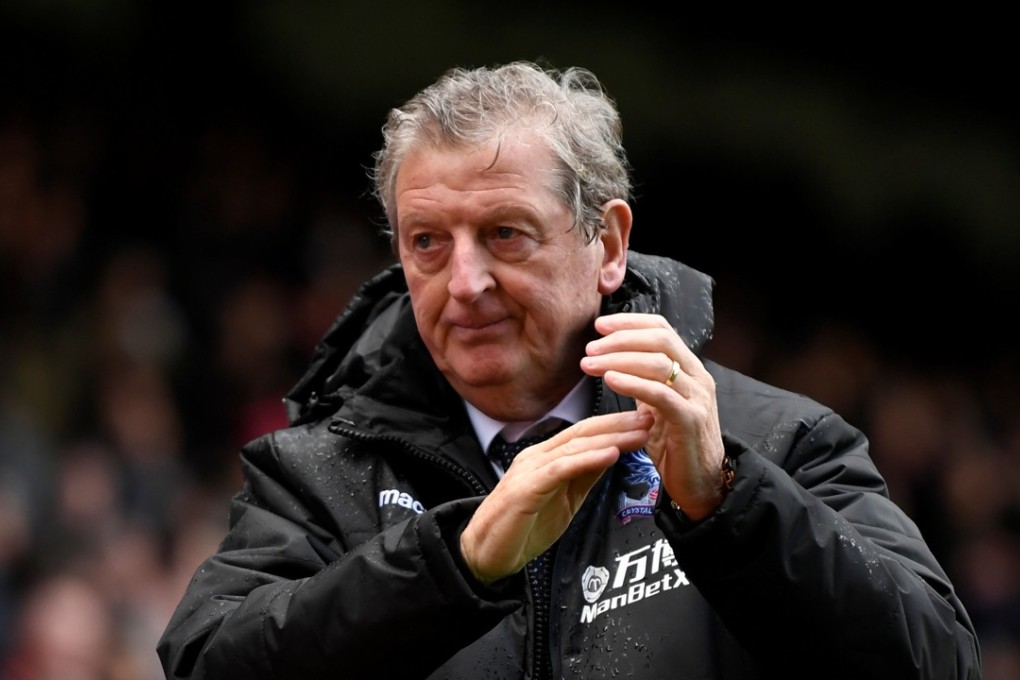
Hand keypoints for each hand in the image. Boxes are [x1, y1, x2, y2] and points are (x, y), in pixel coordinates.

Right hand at [460, 411, 651, 582]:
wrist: (485, 554)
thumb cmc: (521, 528)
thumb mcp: (564, 499)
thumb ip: (584, 476)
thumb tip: (611, 456)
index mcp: (546, 457)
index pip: (585, 434)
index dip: (616, 425)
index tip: (646, 420)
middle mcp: (537, 457)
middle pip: (583, 433)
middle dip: (619, 424)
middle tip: (651, 415)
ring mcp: (530, 470)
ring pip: (575, 447)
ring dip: (611, 438)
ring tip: (639, 432)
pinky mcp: (525, 489)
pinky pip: (560, 469)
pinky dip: (587, 460)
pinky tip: (611, 454)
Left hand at [580, 313, 726, 520]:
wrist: (701, 485)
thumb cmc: (676, 446)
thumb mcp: (657, 406)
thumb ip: (644, 382)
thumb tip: (615, 360)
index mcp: (689, 369)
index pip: (662, 329)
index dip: (630, 322)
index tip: (600, 325)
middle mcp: (697, 378)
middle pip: (660, 339)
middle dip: (621, 338)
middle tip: (590, 347)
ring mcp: (697, 398)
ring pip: (658, 363)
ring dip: (619, 359)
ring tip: (590, 364)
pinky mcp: (690, 420)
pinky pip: (660, 394)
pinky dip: (632, 383)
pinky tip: (610, 380)